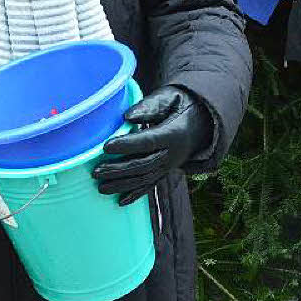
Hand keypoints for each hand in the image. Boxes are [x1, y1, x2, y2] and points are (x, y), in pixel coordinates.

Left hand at [93, 86, 213, 205]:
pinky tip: (120, 202)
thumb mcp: (170, 98)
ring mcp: (169, 165)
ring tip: (100, 187)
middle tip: (96, 171)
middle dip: (119, 169)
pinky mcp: (165, 171)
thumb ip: (149, 107)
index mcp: (173, 134)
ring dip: (122, 185)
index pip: (148, 141)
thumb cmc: (180, 105)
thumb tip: (126, 117)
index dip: (127, 145)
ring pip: (145, 178)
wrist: (204, 123)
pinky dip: (135, 194)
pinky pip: (150, 185)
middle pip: (143, 164)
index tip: (105, 146)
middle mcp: (172, 154)